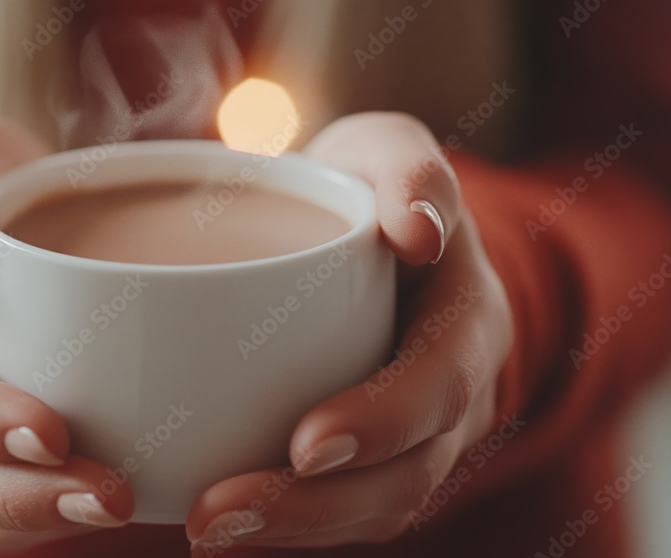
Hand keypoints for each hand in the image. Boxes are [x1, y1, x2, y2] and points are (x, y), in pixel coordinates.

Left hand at [187, 112, 513, 554]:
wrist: (372, 232)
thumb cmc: (369, 189)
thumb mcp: (387, 151)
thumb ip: (408, 170)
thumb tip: (419, 230)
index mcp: (466, 317)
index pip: (442, 378)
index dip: (385, 418)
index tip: (306, 444)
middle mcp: (454, 390)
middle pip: (407, 472)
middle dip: (316, 503)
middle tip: (217, 513)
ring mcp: (421, 433)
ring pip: (374, 507)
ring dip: (291, 527)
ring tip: (204, 531)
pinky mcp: (377, 455)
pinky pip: (345, 508)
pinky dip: (288, 523)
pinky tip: (219, 524)